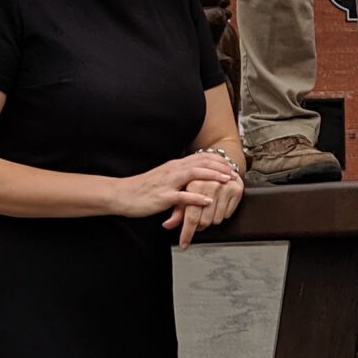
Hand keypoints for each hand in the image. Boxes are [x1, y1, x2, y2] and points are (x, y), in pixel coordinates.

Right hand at [110, 154, 233, 239]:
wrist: (122, 194)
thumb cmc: (142, 189)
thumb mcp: (164, 178)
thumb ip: (179, 176)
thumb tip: (193, 176)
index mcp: (174, 166)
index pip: (200, 158)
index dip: (217, 160)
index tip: (230, 164)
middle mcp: (173, 170)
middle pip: (201, 162)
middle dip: (221, 166)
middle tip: (234, 171)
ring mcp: (168, 183)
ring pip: (194, 174)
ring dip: (213, 176)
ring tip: (227, 180)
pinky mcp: (163, 196)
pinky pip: (182, 196)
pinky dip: (197, 197)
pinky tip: (208, 200)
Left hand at [165, 157, 243, 244]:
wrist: (217, 164)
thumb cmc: (197, 180)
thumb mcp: (183, 192)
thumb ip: (177, 211)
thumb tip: (167, 225)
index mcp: (195, 185)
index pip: (191, 217)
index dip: (186, 234)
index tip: (184, 245)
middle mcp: (211, 186)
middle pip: (204, 221)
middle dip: (199, 226)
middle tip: (196, 221)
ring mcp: (225, 188)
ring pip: (216, 219)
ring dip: (210, 219)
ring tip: (207, 209)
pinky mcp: (236, 190)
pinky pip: (228, 214)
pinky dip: (222, 213)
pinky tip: (218, 204)